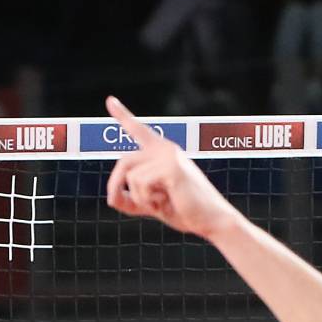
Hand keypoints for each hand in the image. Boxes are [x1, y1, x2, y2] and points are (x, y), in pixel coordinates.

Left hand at [104, 97, 240, 238]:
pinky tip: (166, 202)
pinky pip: (141, 183)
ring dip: (139, 197)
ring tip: (161, 203)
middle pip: (125, 161)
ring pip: (132, 176)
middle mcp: (166, 149)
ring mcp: (169, 156)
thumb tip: (111, 197)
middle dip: (115, 184)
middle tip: (112, 201)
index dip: (123, 115)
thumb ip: (131, 199)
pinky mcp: (171, 168)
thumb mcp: (152, 204)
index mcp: (163, 153)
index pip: (139, 130)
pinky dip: (147, 199)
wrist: (211, 221)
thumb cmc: (185, 211)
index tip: (110, 101)